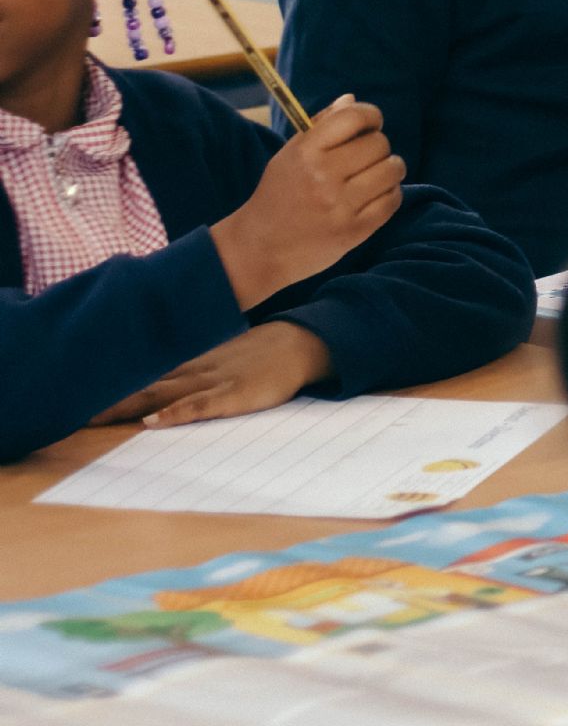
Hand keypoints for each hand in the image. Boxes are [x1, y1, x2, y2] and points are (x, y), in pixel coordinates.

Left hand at [91, 323, 332, 430]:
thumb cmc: (258, 354)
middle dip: (105, 397)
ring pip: (161, 394)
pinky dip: (176, 413)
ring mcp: (212, 381)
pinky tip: (154, 421)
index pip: (139, 370)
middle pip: (140, 383)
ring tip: (94, 418)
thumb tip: (156, 376)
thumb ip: (188, 362)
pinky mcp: (234, 395)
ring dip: (127, 405)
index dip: (108, 380)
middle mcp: (192, 370)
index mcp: (187, 361)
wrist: (300, 343)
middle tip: (70, 409)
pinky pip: (200, 406)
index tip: (75, 390)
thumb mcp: (217, 352)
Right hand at [208, 96, 404, 308]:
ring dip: (389, 170)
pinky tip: (372, 197)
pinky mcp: (355, 231)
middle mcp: (323, 177)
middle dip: (377, 147)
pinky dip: (389, 195)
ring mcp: (340, 206)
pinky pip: (393, 200)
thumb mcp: (290, 155)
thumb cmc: (278, 195)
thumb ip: (322, 125)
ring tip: (372, 177)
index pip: (355, 117)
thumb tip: (351, 99)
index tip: (369, 125)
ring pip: (392, 170)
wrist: (259, 248)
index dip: (371, 116)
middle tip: (364, 158)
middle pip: (379, 144)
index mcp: (306, 153)